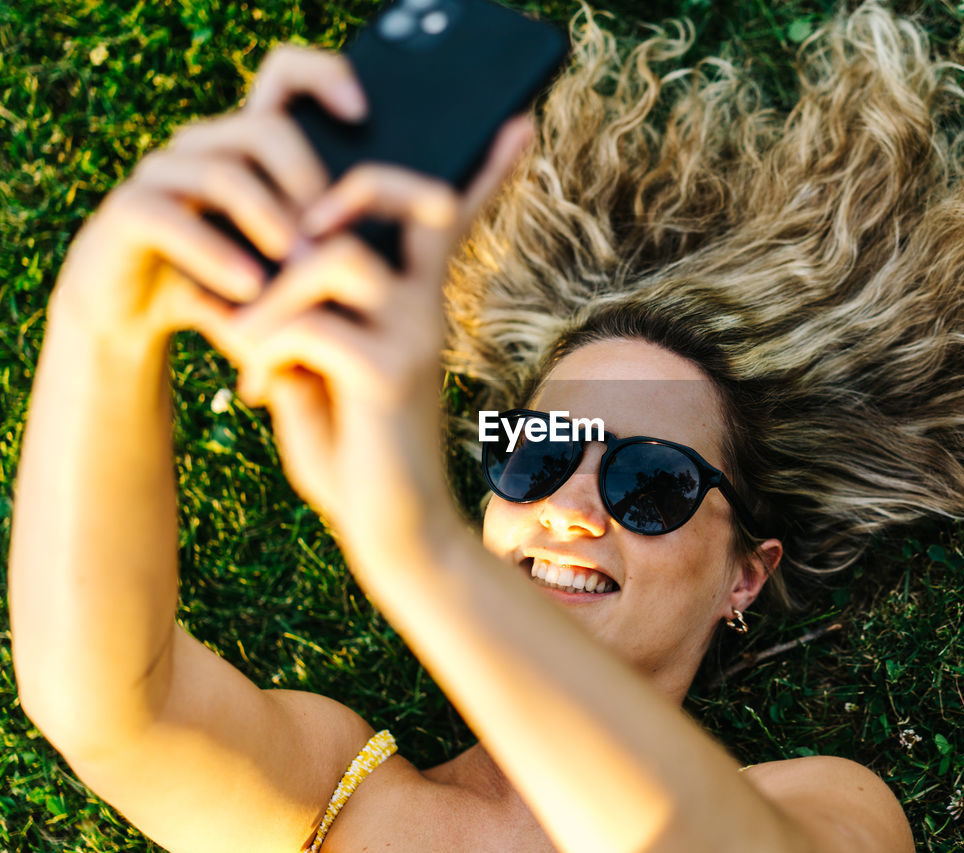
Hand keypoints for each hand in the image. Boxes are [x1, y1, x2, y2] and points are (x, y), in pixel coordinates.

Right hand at [47, 44, 366, 346]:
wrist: (139, 319)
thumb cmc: (230, 287)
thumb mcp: (287, 265)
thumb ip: (327, 239)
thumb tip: (397, 227)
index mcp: (246, 147)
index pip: (283, 78)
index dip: (322, 77)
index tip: (362, 114)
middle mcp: (204, 146)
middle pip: (265, 130)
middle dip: (309, 183)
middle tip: (340, 237)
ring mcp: (162, 173)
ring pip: (223, 173)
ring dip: (272, 221)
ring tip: (306, 266)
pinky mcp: (127, 210)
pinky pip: (171, 217)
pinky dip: (216, 254)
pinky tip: (252, 288)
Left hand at [200, 115, 535, 557]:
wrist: (393, 535)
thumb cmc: (355, 457)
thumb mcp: (317, 376)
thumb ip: (296, 322)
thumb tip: (243, 279)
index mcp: (417, 302)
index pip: (451, 217)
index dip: (482, 170)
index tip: (518, 128)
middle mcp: (427, 308)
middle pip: (406, 199)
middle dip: (344, 190)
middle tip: (303, 229)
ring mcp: (415, 337)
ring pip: (336, 258)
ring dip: (270, 295)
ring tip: (244, 344)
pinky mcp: (388, 374)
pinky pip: (307, 323)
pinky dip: (262, 348)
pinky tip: (256, 392)